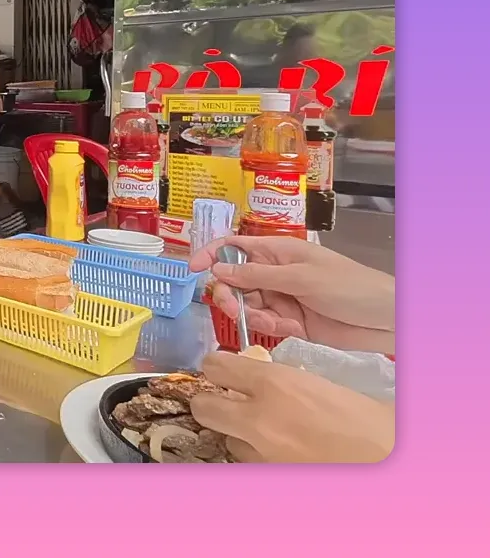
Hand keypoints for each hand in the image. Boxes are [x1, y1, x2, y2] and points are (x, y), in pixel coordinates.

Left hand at [191, 351, 393, 462]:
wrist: (396, 465)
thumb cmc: (376, 423)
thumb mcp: (328, 386)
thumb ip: (288, 379)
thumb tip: (266, 374)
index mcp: (277, 384)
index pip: (216, 367)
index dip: (217, 367)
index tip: (223, 369)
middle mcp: (260, 420)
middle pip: (204, 407)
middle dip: (212, 402)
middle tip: (229, 400)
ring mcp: (264, 456)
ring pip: (228, 441)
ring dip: (239, 434)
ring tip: (267, 431)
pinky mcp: (273, 482)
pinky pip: (252, 466)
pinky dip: (259, 458)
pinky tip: (283, 453)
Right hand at [192, 236, 393, 353]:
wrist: (385, 319)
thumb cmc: (348, 286)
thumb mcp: (300, 277)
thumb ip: (256, 277)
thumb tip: (217, 270)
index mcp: (277, 252)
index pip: (234, 247)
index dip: (211, 254)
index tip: (192, 270)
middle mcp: (275, 274)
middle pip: (234, 281)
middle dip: (229, 294)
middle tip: (233, 309)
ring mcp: (282, 299)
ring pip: (248, 306)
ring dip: (253, 316)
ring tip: (275, 323)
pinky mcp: (291, 323)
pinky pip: (266, 325)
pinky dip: (270, 329)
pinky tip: (289, 330)